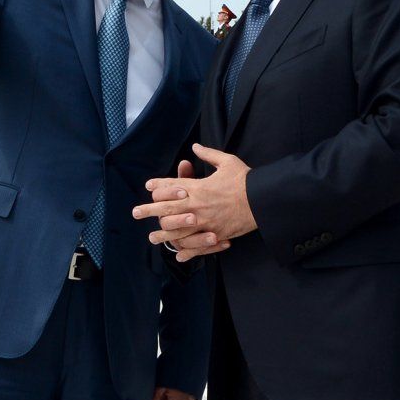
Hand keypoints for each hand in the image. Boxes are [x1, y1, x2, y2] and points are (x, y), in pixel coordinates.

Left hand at [134, 145, 257, 261]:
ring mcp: (205, 222)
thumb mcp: (227, 161)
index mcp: (198, 187)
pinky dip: (187, 251)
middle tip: (136, 212)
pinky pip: (197, 246)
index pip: (171, 187)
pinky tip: (178, 254)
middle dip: (149, 210)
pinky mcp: (216, 235)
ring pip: (177, 230)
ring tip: (152, 237)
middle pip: (167, 209)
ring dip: (162, 233)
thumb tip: (196, 146)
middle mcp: (197, 205)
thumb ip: (209, 154)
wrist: (263, 201)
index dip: (158, 186)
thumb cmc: (245, 180)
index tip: (149, 186)